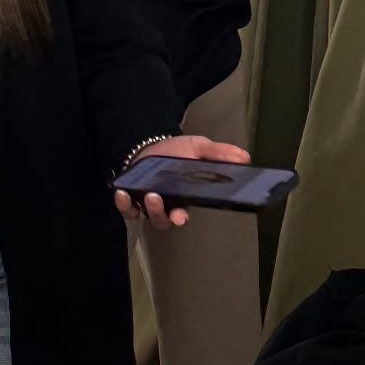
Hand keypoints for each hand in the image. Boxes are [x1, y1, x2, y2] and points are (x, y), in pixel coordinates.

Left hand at [114, 135, 251, 230]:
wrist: (153, 144)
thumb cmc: (179, 151)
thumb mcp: (199, 148)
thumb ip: (218, 153)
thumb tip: (244, 156)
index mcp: (184, 198)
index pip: (183, 213)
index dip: (181, 217)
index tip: (180, 217)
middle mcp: (166, 205)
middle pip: (163, 220)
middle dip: (160, 214)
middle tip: (157, 199)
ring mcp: (147, 202)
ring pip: (145, 216)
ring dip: (143, 208)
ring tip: (145, 194)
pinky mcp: (131, 197)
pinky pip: (126, 208)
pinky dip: (123, 204)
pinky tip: (121, 193)